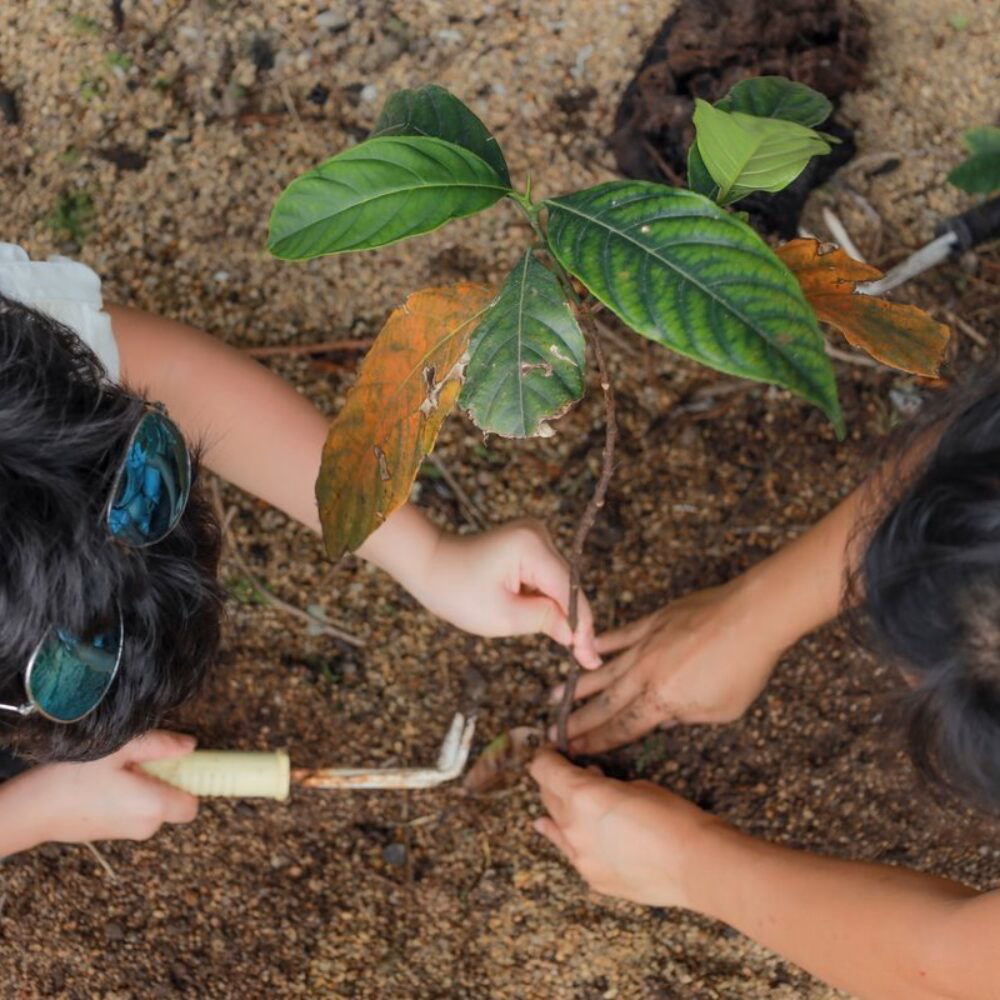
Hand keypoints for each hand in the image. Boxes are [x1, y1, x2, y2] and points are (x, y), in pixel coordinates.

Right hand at [19, 730, 198, 844]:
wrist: (30, 810)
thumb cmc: (72, 779)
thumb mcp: (119, 749)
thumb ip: (160, 745)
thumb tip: (190, 746)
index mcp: (153, 807)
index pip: (193, 804)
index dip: (190, 782)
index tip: (180, 764)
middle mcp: (145, 826)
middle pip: (173, 801)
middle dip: (164, 780)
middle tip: (137, 761)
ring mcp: (128, 833)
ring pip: (153, 805)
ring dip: (144, 786)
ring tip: (115, 771)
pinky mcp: (112, 832)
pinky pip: (134, 811)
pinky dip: (128, 796)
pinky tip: (104, 784)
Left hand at [416, 519, 600, 667]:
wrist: (429, 565)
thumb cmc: (456, 590)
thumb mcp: (503, 616)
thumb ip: (546, 621)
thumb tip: (576, 634)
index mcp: (531, 547)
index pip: (569, 591)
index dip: (583, 626)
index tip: (591, 658)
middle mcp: (539, 535)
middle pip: (568, 587)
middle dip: (576, 622)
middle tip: (587, 659)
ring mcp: (535, 538)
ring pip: (561, 585)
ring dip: (563, 613)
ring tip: (576, 650)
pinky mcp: (530, 546)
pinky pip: (548, 580)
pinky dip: (549, 602)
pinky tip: (556, 627)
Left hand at [529, 748, 718, 907]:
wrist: (694, 864)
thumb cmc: (672, 817)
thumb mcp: (635, 785)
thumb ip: (603, 785)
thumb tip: (592, 783)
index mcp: (581, 794)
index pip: (543, 768)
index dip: (546, 756)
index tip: (553, 752)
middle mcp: (572, 825)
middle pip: (546, 795)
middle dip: (555, 782)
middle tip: (571, 774)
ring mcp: (580, 856)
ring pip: (556, 826)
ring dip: (563, 811)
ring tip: (571, 804)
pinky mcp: (592, 878)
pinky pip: (573, 853)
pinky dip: (574, 840)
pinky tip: (577, 836)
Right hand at [555, 581, 786, 753]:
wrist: (750, 617)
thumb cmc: (744, 666)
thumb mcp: (721, 709)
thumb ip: (686, 717)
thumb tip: (663, 718)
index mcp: (663, 700)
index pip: (623, 726)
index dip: (598, 740)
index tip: (576, 749)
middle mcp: (646, 674)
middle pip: (606, 702)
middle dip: (579, 720)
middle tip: (556, 732)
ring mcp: (646, 646)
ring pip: (604, 670)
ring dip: (579, 686)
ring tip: (555, 696)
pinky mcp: (653, 622)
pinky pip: (620, 636)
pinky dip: (601, 644)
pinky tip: (586, 650)